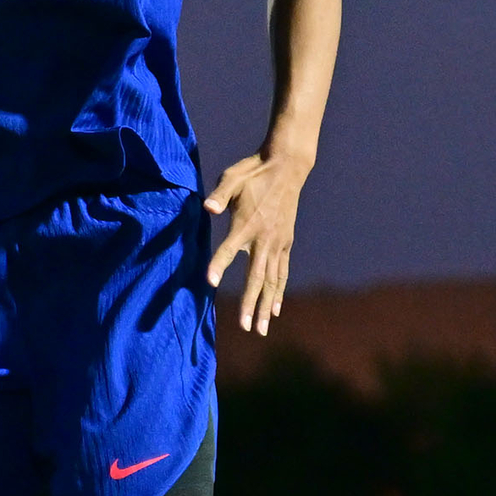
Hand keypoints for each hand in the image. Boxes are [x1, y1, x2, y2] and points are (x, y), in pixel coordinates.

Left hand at [203, 144, 313, 336]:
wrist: (287, 167)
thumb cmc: (253, 172)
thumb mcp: (232, 178)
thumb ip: (220, 195)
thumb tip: (208, 207)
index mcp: (246, 223)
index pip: (229, 249)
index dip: (218, 265)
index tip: (209, 283)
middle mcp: (264, 238)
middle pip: (256, 277)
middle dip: (250, 304)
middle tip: (246, 328)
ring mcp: (278, 242)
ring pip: (272, 280)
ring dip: (266, 305)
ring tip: (262, 328)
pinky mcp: (286, 243)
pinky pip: (282, 272)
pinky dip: (278, 291)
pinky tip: (276, 309)